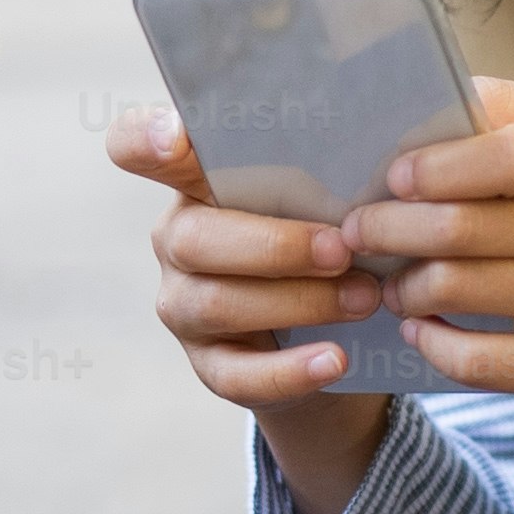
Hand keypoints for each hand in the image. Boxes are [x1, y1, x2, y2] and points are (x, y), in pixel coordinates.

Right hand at [107, 102, 396, 511]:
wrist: (340, 338)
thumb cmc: (328, 242)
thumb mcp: (324, 199)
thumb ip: (324, 175)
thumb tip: (376, 160)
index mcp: (195, 182)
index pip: (136, 147)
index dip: (144, 140)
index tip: (174, 139)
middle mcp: (177, 240)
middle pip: (193, 239)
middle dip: (274, 245)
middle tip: (343, 249)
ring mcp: (185, 305)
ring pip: (218, 305)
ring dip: (298, 302)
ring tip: (366, 299)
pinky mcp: (209, 366)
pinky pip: (238, 374)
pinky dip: (290, 369)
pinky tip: (335, 360)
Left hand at [333, 79, 513, 489]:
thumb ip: (504, 113)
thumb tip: (414, 104)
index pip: (510, 155)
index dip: (438, 166)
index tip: (392, 175)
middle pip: (463, 229)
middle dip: (389, 230)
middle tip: (356, 232)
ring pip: (459, 292)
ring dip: (404, 287)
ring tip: (390, 280)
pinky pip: (479, 361)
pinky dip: (433, 343)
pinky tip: (420, 329)